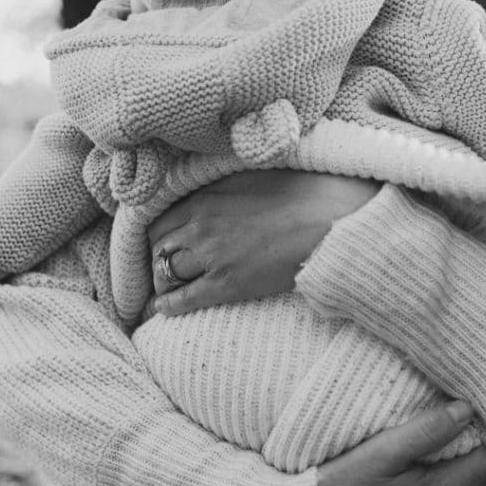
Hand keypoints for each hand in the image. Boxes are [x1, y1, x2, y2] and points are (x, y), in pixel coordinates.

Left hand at [146, 170, 379, 314]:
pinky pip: (186, 299)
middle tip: (161, 270)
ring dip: (163, 283)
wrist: (328, 221)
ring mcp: (213, 258)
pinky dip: (168, 306)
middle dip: (157, 261)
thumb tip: (209, 191)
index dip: (157, 237)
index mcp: (204, 200)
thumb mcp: (251, 175)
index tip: (161, 245)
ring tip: (164, 291)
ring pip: (167, 274)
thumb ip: (222, 186)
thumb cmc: (299, 194)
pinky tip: (161, 310)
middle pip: (159, 249)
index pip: (160, 222)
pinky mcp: (228, 285)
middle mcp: (200, 229)